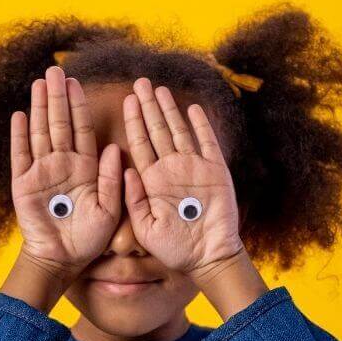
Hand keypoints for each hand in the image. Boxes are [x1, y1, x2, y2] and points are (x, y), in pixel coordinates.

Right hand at [10, 66, 121, 279]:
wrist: (62, 260)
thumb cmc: (89, 239)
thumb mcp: (109, 209)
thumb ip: (112, 179)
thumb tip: (115, 148)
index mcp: (85, 168)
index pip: (82, 129)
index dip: (79, 105)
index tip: (78, 82)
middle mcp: (63, 164)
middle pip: (59, 123)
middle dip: (58, 97)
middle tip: (55, 70)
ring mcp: (41, 172)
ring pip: (40, 132)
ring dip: (40, 108)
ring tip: (39, 83)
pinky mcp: (23, 184)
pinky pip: (21, 155)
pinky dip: (20, 135)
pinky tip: (21, 114)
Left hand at [122, 77, 243, 274]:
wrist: (208, 258)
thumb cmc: (174, 249)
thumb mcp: (146, 228)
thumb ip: (134, 199)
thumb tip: (125, 168)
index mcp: (152, 181)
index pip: (139, 144)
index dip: (134, 122)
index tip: (126, 101)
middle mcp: (171, 170)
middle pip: (157, 131)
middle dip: (148, 107)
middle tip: (140, 82)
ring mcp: (194, 168)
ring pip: (179, 131)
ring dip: (170, 110)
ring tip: (161, 89)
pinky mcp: (215, 171)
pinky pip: (207, 143)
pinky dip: (201, 126)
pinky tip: (193, 109)